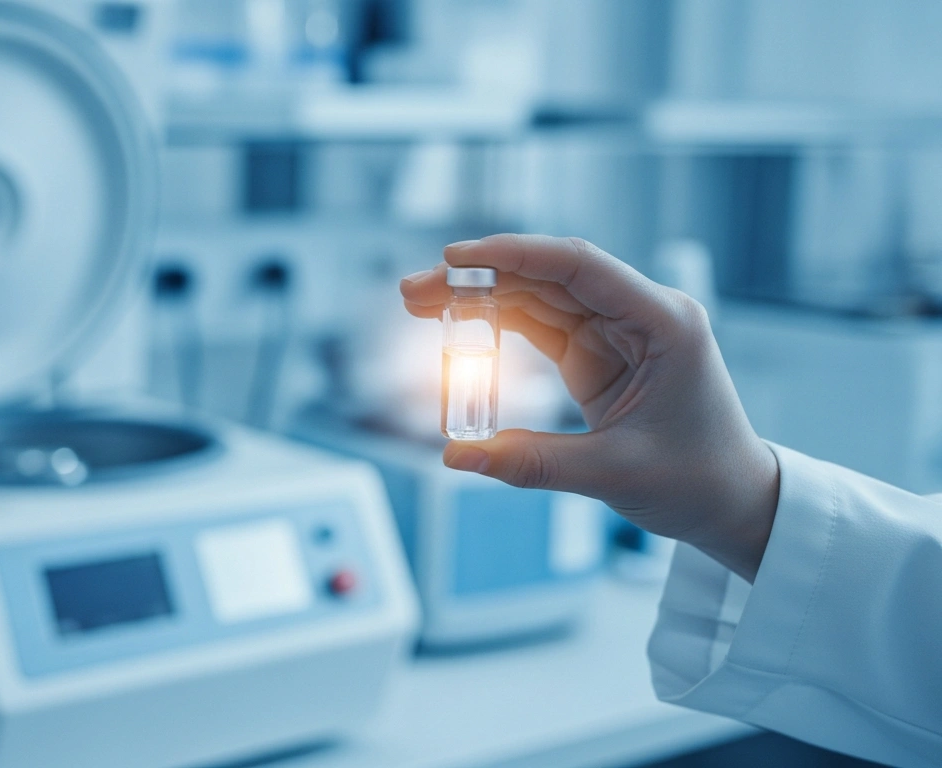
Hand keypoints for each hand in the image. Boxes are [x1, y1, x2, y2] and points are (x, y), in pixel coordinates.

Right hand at [400, 234, 779, 581]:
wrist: (734, 503)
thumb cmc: (698, 481)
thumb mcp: (615, 474)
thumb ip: (534, 463)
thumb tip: (457, 457)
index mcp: (664, 322)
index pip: (580, 266)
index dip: (514, 254)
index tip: (454, 256)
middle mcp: (640, 313)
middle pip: (548, 275)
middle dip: (479, 276)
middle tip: (414, 289)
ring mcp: (617, 331)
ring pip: (538, 296)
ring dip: (480, 297)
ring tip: (418, 302)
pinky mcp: (598, 354)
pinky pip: (540, 326)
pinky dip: (497, 323)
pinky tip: (455, 324)